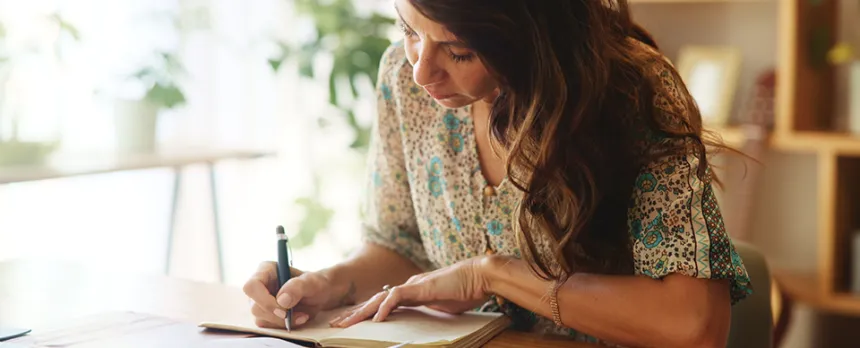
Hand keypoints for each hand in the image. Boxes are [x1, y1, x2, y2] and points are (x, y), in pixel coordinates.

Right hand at [242, 261, 333, 328]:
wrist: (320, 294)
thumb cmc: (315, 283)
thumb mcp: (311, 281)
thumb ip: (297, 287)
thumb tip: (281, 300)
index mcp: (266, 270)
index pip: (252, 286)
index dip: (264, 300)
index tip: (283, 310)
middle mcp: (260, 286)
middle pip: (255, 307)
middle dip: (277, 315)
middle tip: (299, 315)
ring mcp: (261, 301)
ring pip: (261, 318)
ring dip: (283, 322)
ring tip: (302, 315)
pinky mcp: (265, 314)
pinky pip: (268, 325)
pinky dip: (284, 326)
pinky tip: (298, 319)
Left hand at [329, 257, 489, 327]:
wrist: (479, 275)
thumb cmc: (465, 290)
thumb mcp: (442, 306)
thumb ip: (430, 310)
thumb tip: (424, 325)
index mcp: (412, 292)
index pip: (382, 303)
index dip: (366, 313)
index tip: (352, 325)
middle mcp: (408, 287)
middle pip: (374, 301)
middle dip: (354, 313)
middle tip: (336, 325)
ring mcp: (413, 285)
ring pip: (379, 298)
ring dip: (361, 312)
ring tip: (346, 324)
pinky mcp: (420, 287)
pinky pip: (396, 297)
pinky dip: (384, 308)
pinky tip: (376, 320)